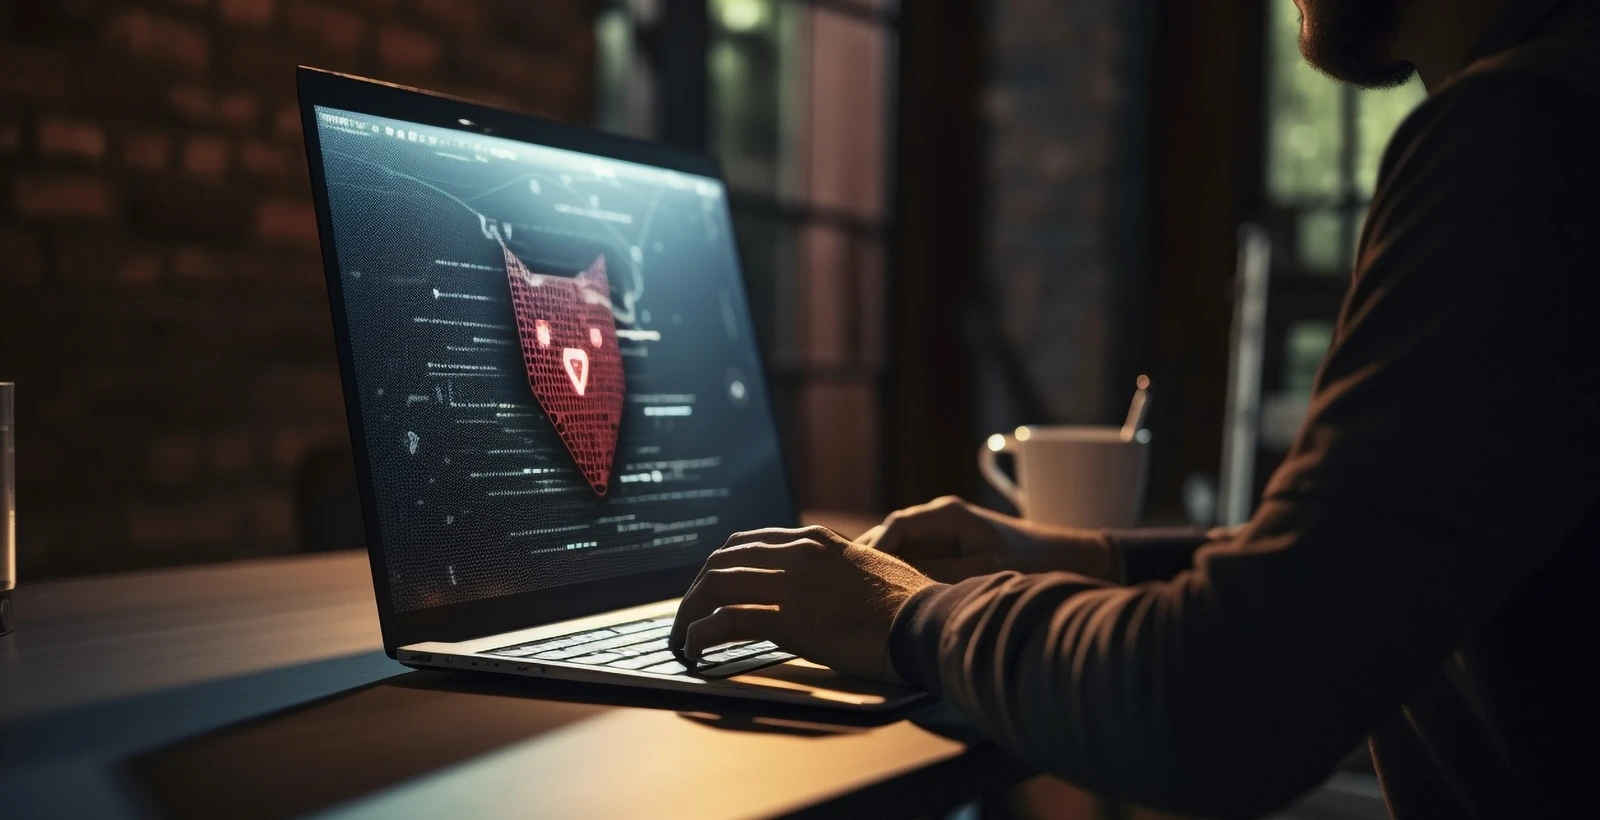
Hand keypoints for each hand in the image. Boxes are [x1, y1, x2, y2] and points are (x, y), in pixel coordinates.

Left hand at [669, 525, 936, 682]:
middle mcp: (799, 552)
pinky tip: (695, 650)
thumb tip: (825, 587)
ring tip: (683, 638)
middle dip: (696, 590)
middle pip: (723, 561)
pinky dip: (702, 635)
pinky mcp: (791, 618)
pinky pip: (728, 621)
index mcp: (816, 540)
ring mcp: (793, 582)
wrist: (930, 621)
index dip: (720, 566)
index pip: (747, 542)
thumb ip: (838, 570)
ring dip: (690, 613)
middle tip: (687, 618)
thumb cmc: (910, 605)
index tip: (710, 589)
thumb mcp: (869, 569)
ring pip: (717, 586)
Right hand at [856, 496, 1116, 582]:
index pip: (895, 526)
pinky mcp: (949, 552)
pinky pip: (915, 562)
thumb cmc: (1034, 562)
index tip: (859, 576)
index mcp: (947, 514)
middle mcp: (940, 519)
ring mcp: (943, 535)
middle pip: (890, 536)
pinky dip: (901, 577)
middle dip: (870, 561)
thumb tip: (902, 591)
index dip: (873, 550)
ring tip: (860, 598)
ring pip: (900, 550)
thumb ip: (941, 577)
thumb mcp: (985, 572)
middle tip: (848, 590)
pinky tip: (888, 600)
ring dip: (884, 571)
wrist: (1072, 559)